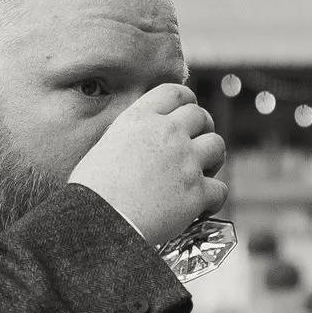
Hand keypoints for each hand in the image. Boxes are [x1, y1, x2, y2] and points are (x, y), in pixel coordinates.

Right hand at [69, 83, 227, 249]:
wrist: (98, 220)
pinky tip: (203, 207)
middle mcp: (167, 133)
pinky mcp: (196, 192)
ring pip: (217, 146)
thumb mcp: (104, 146)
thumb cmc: (91, 190)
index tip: (186, 114)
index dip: (186, 101)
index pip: (175, 92)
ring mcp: (185, 161)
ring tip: (202, 174)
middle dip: (203, 129)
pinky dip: (214, 198)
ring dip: (213, 159)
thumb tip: (136, 147)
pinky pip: (220, 189)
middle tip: (197, 146)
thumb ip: (128, 137)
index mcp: (140, 118)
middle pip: (200, 116)